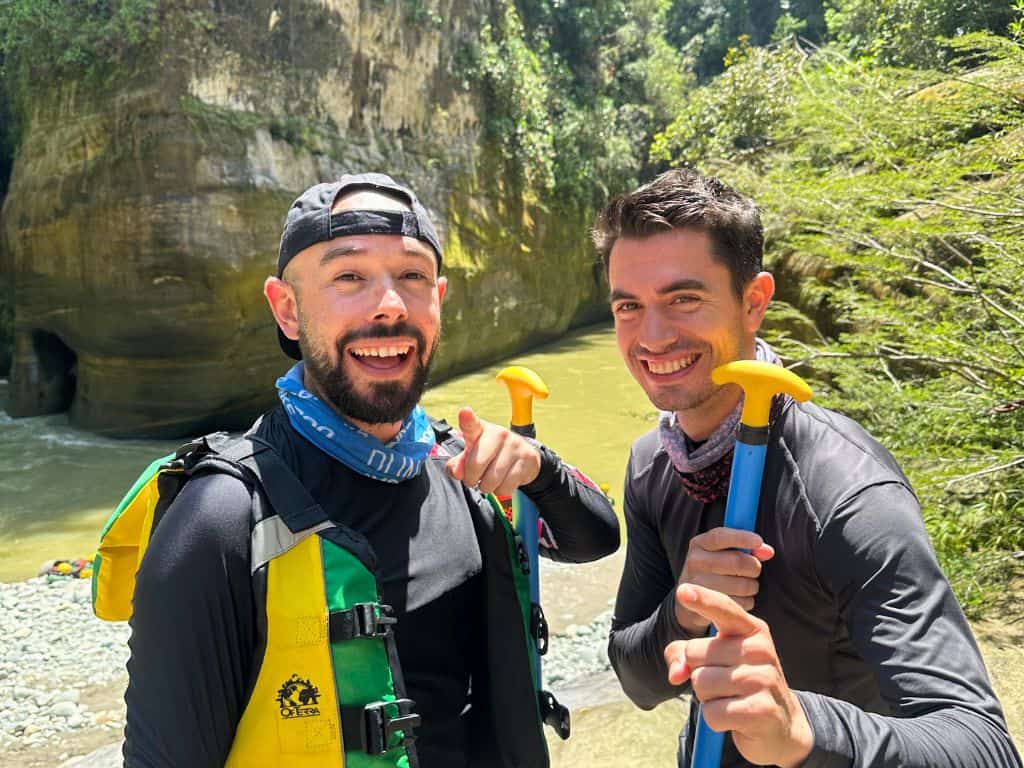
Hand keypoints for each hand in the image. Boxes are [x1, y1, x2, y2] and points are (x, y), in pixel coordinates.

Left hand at [445, 407, 540, 495]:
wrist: (523, 456)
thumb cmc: (490, 454)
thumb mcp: (471, 456)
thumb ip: (458, 465)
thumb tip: (457, 473)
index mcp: (481, 430)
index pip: (472, 425)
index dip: (467, 419)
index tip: (464, 412)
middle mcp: (499, 434)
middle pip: (476, 464)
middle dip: (471, 478)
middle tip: (474, 478)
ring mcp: (515, 446)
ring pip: (491, 480)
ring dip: (486, 487)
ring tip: (490, 479)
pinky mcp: (527, 460)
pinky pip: (505, 487)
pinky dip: (500, 490)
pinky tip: (503, 481)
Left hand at [665, 584, 812, 767]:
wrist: (781, 725)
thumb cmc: (740, 684)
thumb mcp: (714, 661)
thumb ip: (684, 655)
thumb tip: (675, 674)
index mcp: (751, 629)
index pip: (723, 609)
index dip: (702, 599)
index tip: (682, 591)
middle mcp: (760, 649)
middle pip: (695, 653)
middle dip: (698, 672)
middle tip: (723, 683)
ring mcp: (763, 679)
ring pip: (701, 683)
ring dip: (707, 697)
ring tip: (731, 699)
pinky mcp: (761, 709)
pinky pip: (712, 712)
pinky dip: (715, 719)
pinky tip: (736, 718)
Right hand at [675, 527, 773, 634]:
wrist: (691, 597)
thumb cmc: (715, 569)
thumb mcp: (724, 552)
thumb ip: (747, 548)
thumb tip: (768, 552)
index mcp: (699, 544)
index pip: (720, 536)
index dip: (741, 537)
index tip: (759, 541)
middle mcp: (695, 562)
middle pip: (737, 562)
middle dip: (754, 566)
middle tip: (754, 569)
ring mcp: (698, 585)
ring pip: (743, 585)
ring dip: (751, 586)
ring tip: (743, 585)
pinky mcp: (706, 606)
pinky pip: (741, 603)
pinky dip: (746, 601)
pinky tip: (737, 598)